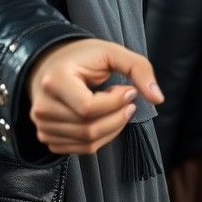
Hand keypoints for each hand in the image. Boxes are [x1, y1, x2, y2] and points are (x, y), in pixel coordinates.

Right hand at [27, 38, 163, 154]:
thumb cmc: (83, 57)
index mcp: (54, 81)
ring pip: (88, 142)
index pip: (88, 108)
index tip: (129, 91)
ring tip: (113, 107)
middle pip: (89, 128)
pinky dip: (101, 138)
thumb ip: (139, 68)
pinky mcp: (47, 137)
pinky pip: (82, 149)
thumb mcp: (111, 52)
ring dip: (112, 127)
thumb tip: (158, 99)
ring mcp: (42, 125)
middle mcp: (43, 107)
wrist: (50, 65)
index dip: (115, 103)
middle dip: (117, 117)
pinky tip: (103, 119)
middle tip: (127, 101)